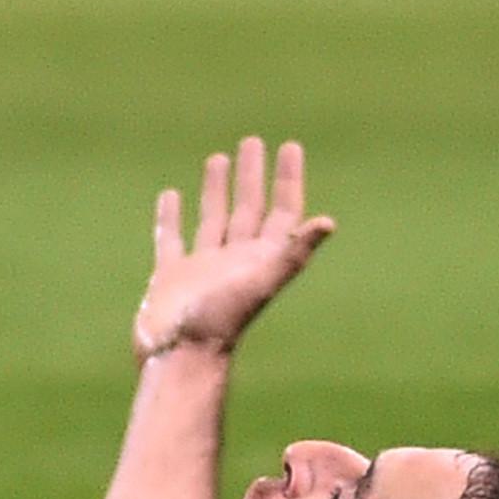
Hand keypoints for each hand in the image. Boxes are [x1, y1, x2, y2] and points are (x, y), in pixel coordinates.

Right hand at [132, 135, 334, 362]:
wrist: (180, 356)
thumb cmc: (222, 320)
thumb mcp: (262, 281)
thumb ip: (292, 252)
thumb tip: (328, 221)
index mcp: (261, 259)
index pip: (282, 212)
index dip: (288, 180)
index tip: (289, 148)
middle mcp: (235, 260)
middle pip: (249, 209)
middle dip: (254, 176)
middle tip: (253, 142)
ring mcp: (203, 267)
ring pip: (213, 219)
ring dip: (216, 189)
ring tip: (217, 158)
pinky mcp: (171, 276)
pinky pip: (172, 238)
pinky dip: (170, 217)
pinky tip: (170, 195)